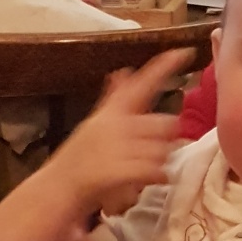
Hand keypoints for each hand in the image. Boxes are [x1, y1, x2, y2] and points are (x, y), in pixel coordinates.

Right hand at [0, 49, 187, 240]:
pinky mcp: (119, 170)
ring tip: (144, 168)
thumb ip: (114, 98)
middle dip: (166, 138)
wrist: (58, 189)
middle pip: (164, 123)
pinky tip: (152, 179)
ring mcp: (116, 148)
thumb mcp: (96, 124)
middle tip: (155, 150)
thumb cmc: (80, 158)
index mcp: (110, 113)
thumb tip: (124, 70)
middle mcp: (115, 126)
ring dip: (160, 161)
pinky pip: (155, 170)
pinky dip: (158, 176)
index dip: (163, 67)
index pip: (140, 85)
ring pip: (163, 149)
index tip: (184, 51)